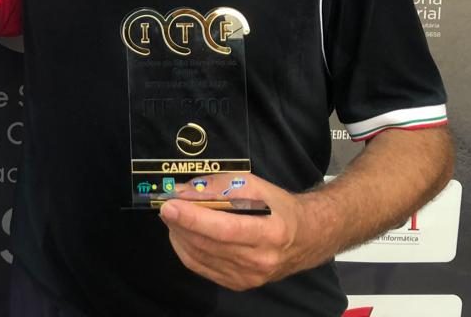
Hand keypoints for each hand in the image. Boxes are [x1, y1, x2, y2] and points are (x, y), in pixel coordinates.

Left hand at [159, 173, 324, 290]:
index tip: (170, 206)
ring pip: (201, 257)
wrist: (304, 238)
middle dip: (181, 224)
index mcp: (270, 232)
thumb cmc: (276, 207)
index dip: (194, 219)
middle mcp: (260, 260)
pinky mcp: (238, 284)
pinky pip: (202, 268)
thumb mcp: (253, 185)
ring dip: (180, 235)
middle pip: (209, 244)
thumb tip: (182, 192)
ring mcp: (249, 277)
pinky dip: (186, 249)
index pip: (225, 229)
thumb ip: (217, 186)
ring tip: (173, 218)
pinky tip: (182, 234)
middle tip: (166, 207)